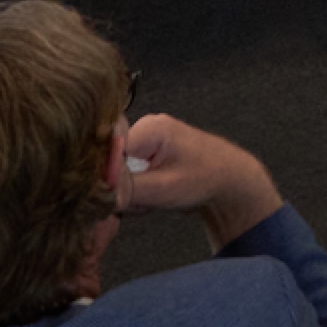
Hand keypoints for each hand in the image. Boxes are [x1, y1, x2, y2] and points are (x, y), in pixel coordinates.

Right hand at [115, 112, 285, 245]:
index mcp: (148, 128)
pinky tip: (155, 195)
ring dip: (133, 194)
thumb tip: (95, 193)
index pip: (106, 155)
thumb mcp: (164, 188)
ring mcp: (145, 142)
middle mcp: (143, 129)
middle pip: (110, 167)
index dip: (111, 181)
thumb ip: (127, 190)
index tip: (126, 196)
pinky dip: (138, 192)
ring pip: (118, 177)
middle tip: (150, 198)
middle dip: (125, 190)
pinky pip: (128, 179)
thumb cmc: (205, 178)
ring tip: (158, 196)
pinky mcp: (147, 156)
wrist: (230, 181)